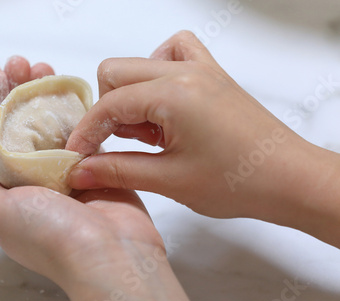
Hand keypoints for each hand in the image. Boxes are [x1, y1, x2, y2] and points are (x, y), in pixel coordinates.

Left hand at [0, 56, 206, 300]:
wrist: (111, 255)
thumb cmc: (52, 235)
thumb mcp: (1, 215)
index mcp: (11, 189)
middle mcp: (38, 179)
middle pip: (25, 125)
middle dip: (19, 92)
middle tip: (20, 63)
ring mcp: (69, 171)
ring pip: (54, 123)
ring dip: (46, 94)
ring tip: (43, 65)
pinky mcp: (98, 165)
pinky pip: (85, 130)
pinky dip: (76, 107)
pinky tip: (70, 87)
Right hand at [66, 31, 339, 245]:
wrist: (288, 180)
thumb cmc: (238, 182)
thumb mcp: (169, 180)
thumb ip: (117, 170)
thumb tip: (79, 170)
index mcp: (173, 94)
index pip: (109, 105)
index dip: (87, 132)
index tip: (78, 156)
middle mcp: (185, 71)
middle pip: (116, 73)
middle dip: (106, 110)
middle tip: (116, 145)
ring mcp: (201, 68)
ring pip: (141, 62)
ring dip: (130, 94)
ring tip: (146, 133)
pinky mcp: (212, 75)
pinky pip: (175, 53)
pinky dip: (157, 73)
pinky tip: (163, 105)